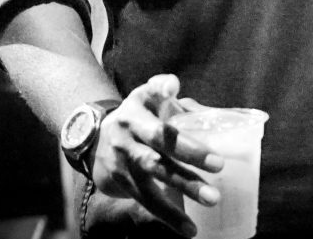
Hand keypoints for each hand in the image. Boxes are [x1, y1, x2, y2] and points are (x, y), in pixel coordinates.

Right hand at [91, 74, 222, 236]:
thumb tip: (213, 113)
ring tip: (212, 198)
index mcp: (139, 104)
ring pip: (155, 172)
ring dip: (185, 186)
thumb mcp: (148, 98)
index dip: (161, 88)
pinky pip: (148, 200)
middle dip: (189, 151)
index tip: (172, 89)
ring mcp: (124, 156)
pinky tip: (190, 228)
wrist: (94, 142)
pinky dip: (170, 216)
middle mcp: (129, 128)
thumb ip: (176, 100)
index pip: (150, 92)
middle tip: (219, 164)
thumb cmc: (137, 116)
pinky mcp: (122, 182)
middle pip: (159, 138)